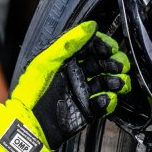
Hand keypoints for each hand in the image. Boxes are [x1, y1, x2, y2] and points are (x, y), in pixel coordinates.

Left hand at [0, 21, 130, 151]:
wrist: (32, 125)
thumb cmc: (33, 91)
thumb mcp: (47, 60)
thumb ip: (68, 42)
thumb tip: (90, 26)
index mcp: (65, 61)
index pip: (90, 47)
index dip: (102, 45)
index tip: (111, 47)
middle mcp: (75, 75)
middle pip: (102, 64)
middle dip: (113, 63)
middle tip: (120, 65)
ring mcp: (81, 92)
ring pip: (106, 83)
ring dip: (115, 81)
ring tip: (118, 83)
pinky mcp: (86, 110)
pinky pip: (103, 103)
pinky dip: (108, 101)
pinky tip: (106, 99)